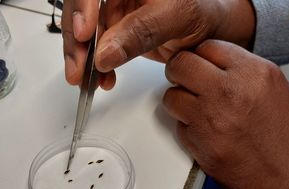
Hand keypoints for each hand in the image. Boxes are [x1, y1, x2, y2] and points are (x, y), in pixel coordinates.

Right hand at [62, 0, 254, 89]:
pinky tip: (103, 79)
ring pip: (84, 33)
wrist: (212, 31)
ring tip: (87, 80)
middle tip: (78, 69)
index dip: (82, 8)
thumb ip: (141, 31)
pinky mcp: (116, 32)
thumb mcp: (177, 17)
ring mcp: (115, 12)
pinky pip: (97, 49)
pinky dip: (96, 67)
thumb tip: (105, 54)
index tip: (84, 34)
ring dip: (82, 59)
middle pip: (81, 11)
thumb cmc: (203, 13)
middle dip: (76, 41)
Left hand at [163, 40, 288, 188]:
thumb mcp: (276, 88)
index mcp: (252, 73)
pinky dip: (186, 127)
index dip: (200, 55)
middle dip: (179, 70)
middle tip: (183, 79)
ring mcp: (209, 119)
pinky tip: (204, 131)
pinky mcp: (197, 143)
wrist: (286, 180)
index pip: (207, 46)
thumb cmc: (285, 138)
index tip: (198, 62)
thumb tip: (215, 62)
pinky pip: (178, 125)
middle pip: (181, 65)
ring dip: (178, 101)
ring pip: (170, 96)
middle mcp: (228, 92)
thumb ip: (244, 69)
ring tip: (195, 108)